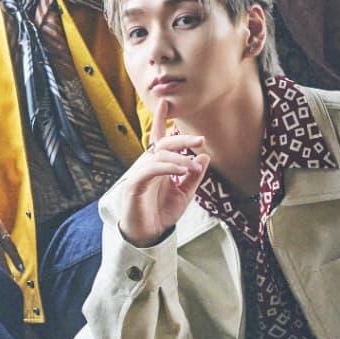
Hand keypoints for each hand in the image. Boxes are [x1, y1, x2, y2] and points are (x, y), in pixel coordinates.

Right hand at [119, 99, 206, 246]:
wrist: (147, 236)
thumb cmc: (161, 213)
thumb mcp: (184, 194)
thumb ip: (193, 176)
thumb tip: (204, 157)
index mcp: (157, 165)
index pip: (158, 139)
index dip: (160, 120)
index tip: (165, 102)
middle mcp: (146, 165)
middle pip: (163, 144)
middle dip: (181, 140)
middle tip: (200, 140)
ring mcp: (139, 174)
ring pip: (159, 155)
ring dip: (179, 158)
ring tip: (193, 166)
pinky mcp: (134, 185)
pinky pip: (152, 170)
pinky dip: (168, 168)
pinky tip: (182, 170)